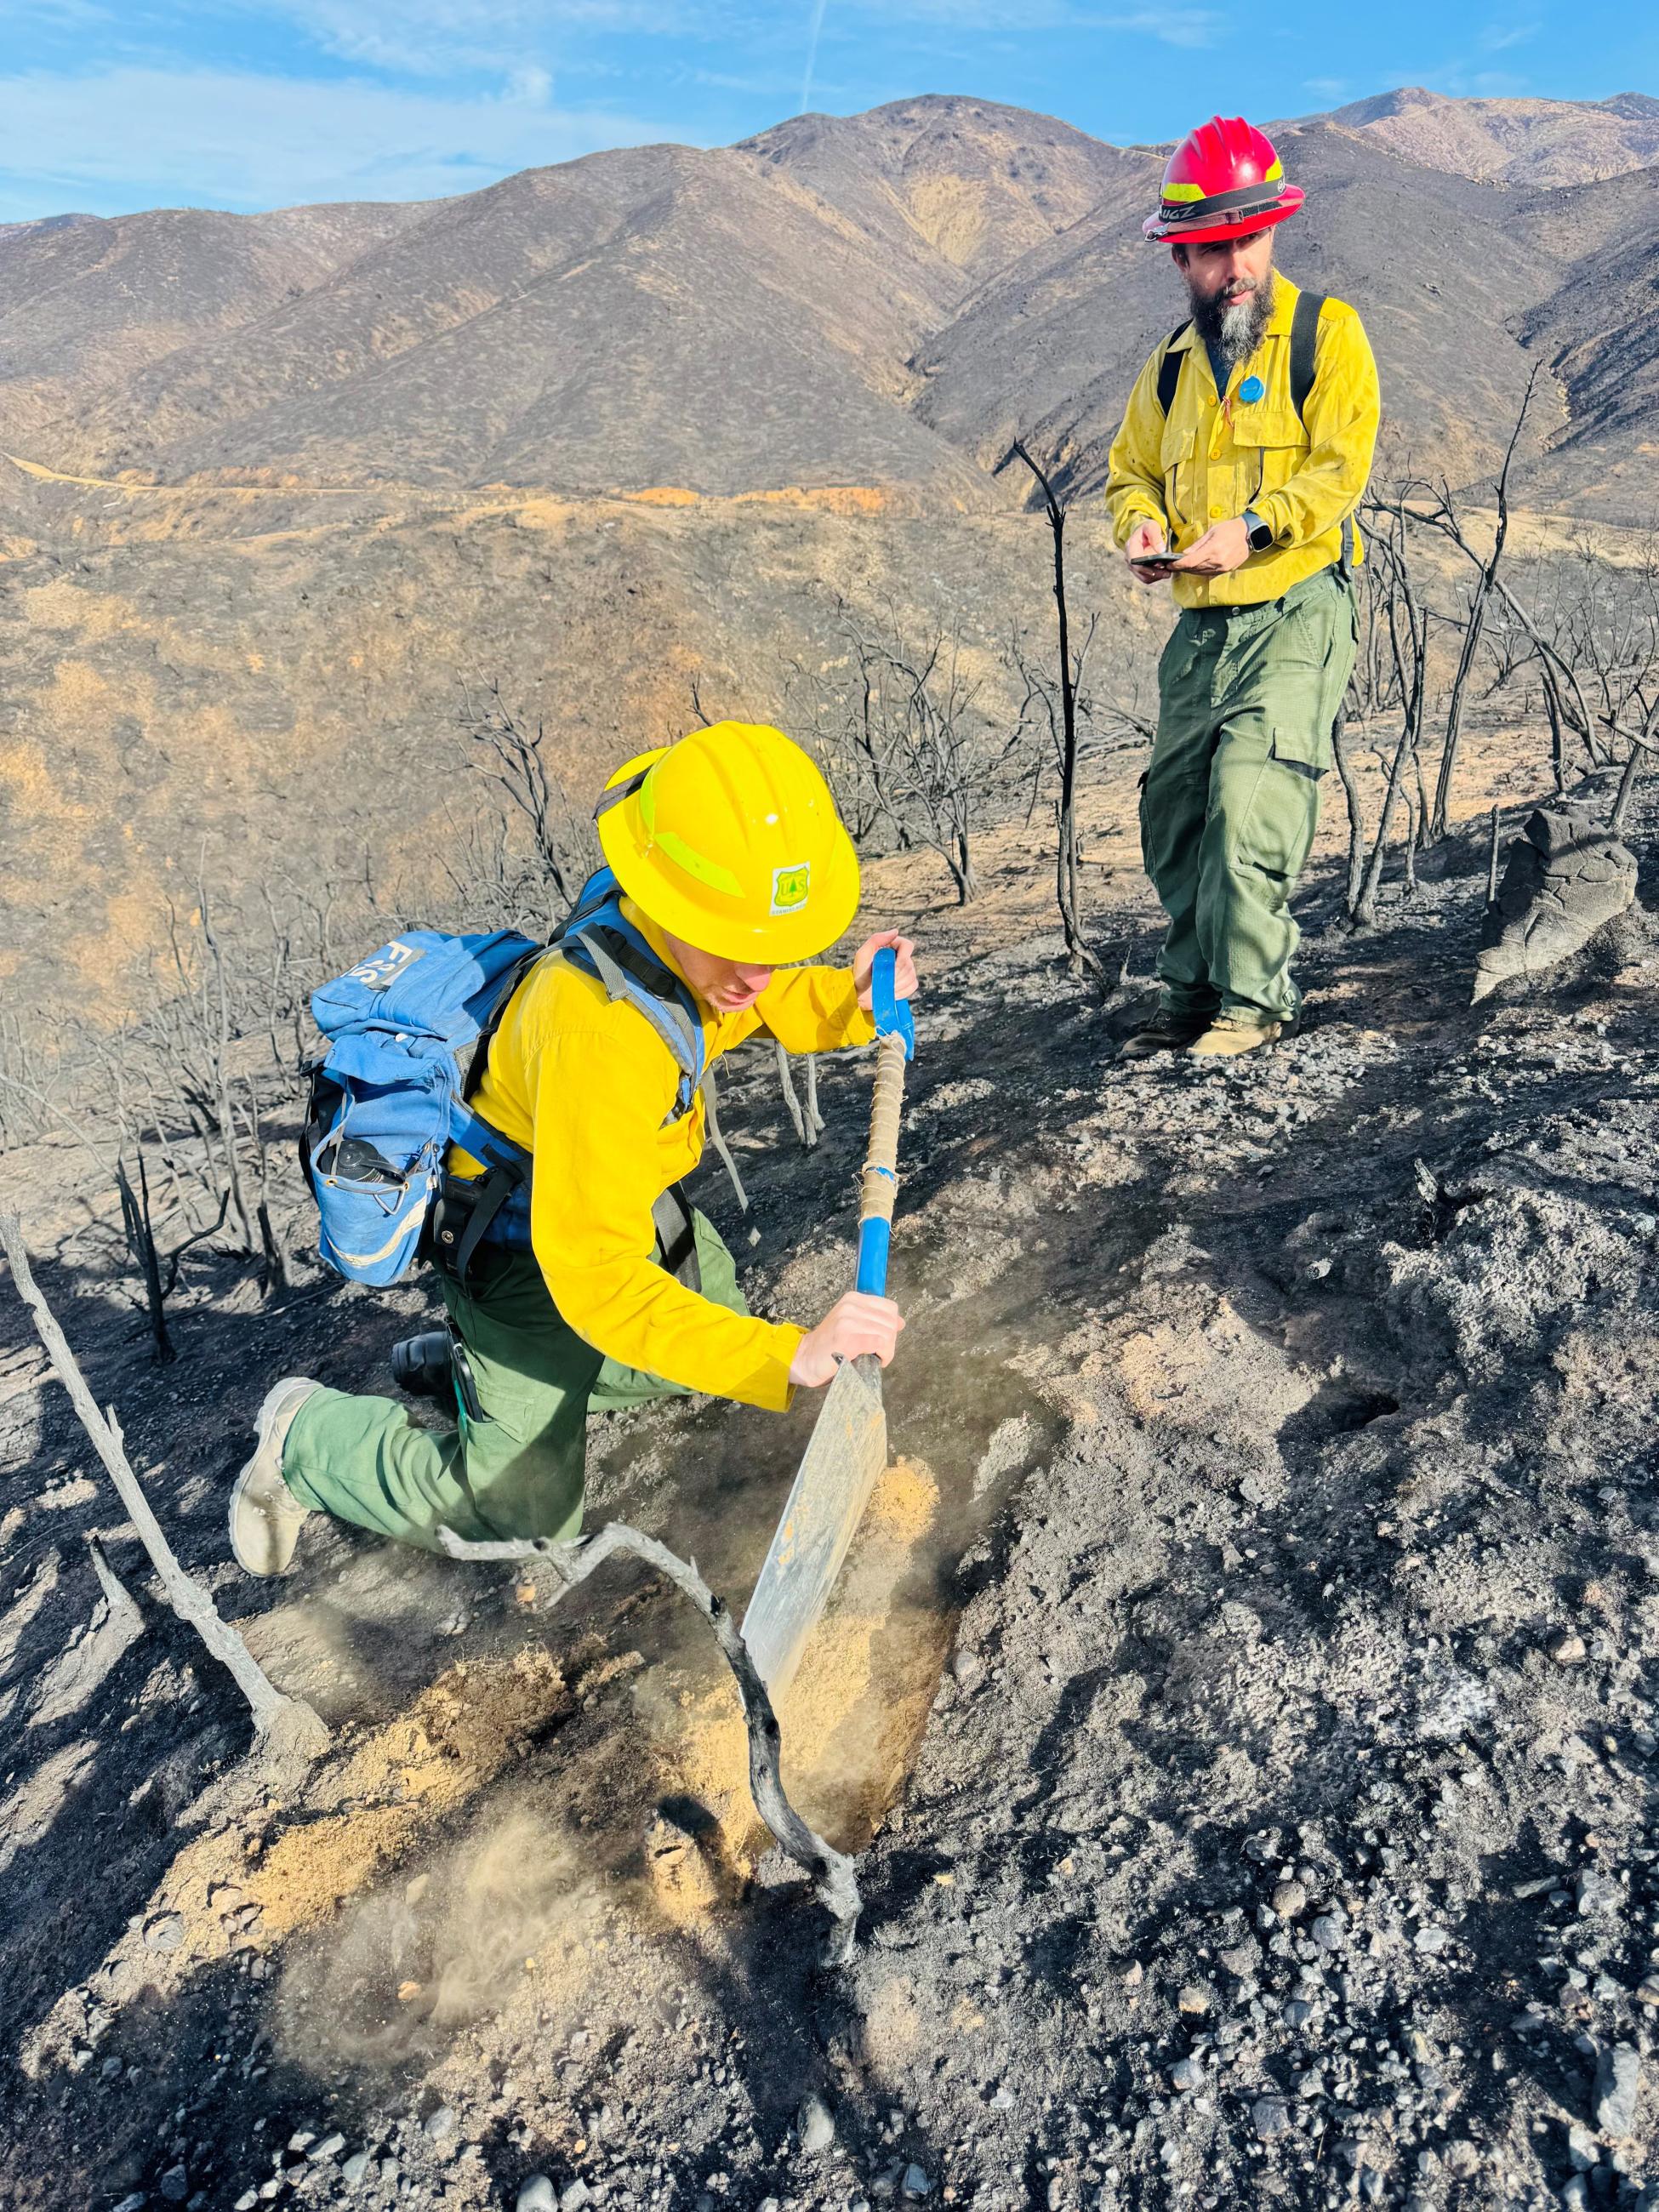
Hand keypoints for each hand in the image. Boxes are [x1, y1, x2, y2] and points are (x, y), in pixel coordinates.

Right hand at [789, 1291, 904, 1387]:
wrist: (804, 1358)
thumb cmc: (828, 1345)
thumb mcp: (851, 1324)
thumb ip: (873, 1320)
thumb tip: (900, 1322)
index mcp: (853, 1299)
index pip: (890, 1308)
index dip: (892, 1326)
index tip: (882, 1339)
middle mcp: (851, 1306)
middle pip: (891, 1322)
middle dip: (890, 1341)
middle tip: (878, 1352)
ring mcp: (848, 1321)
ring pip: (887, 1334)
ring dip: (887, 1351)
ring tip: (875, 1357)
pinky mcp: (848, 1338)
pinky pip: (880, 1344)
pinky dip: (883, 1355)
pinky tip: (875, 1361)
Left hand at [853, 930, 917, 1009]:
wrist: (860, 993)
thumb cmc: (860, 973)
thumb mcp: (863, 954)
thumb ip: (877, 939)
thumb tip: (895, 931)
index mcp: (892, 947)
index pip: (907, 946)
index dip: (902, 958)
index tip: (892, 968)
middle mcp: (901, 957)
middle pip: (909, 964)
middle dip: (895, 974)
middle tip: (882, 979)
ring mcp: (907, 971)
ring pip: (911, 976)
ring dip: (897, 984)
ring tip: (883, 986)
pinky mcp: (909, 983)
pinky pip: (912, 985)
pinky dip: (902, 990)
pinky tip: (890, 991)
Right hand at [1125, 518, 1172, 586]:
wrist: (1145, 533)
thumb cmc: (1148, 528)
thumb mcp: (1152, 527)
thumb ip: (1156, 537)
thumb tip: (1161, 551)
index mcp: (1130, 547)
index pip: (1135, 562)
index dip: (1146, 568)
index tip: (1160, 567)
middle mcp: (1129, 558)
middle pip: (1140, 572)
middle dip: (1154, 574)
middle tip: (1168, 573)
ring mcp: (1133, 566)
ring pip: (1144, 577)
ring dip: (1156, 577)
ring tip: (1168, 572)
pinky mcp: (1140, 570)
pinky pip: (1147, 578)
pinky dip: (1156, 577)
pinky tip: (1165, 572)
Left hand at [1171, 517, 1250, 575]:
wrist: (1249, 534)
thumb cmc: (1230, 529)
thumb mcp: (1212, 532)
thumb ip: (1197, 545)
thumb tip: (1184, 554)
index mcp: (1213, 550)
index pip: (1190, 562)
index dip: (1178, 565)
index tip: (1170, 564)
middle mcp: (1217, 561)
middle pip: (1194, 569)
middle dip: (1182, 568)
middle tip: (1172, 565)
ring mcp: (1222, 567)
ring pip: (1200, 573)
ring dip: (1190, 571)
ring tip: (1181, 567)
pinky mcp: (1226, 570)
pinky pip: (1208, 573)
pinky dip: (1200, 571)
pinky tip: (1194, 567)